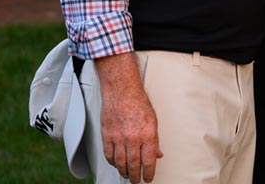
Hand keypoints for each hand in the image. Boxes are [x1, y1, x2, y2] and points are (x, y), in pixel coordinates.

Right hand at [95, 54, 161, 182]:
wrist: (121, 90)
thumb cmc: (138, 101)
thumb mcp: (153, 119)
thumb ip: (154, 139)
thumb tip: (157, 154)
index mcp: (147, 133)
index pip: (148, 161)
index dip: (149, 173)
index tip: (148, 178)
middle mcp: (133, 137)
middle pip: (133, 165)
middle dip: (136, 177)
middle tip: (137, 180)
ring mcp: (118, 137)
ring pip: (120, 163)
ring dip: (124, 172)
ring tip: (128, 174)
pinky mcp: (107, 136)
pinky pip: (109, 155)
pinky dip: (113, 162)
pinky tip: (116, 163)